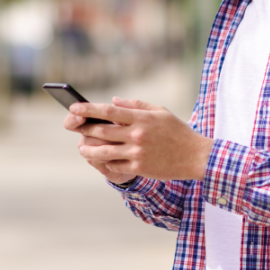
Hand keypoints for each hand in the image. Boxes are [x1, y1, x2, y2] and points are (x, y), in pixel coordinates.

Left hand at [69, 97, 212, 181]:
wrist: (195, 156)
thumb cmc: (177, 131)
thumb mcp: (160, 111)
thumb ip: (136, 105)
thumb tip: (113, 101)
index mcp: (142, 118)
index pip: (109, 111)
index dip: (88, 109)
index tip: (73, 107)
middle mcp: (137, 135)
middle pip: (102, 131)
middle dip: (85, 128)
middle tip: (74, 126)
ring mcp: (137, 152)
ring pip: (104, 151)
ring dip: (89, 149)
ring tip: (82, 147)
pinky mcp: (140, 167)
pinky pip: (115, 165)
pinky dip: (106, 161)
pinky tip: (102, 158)